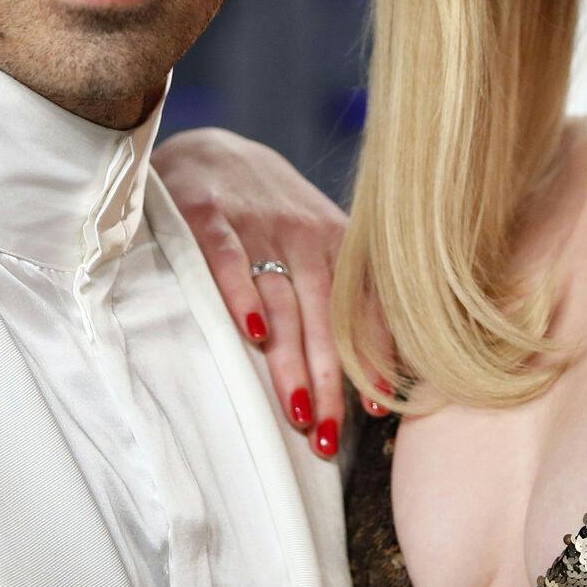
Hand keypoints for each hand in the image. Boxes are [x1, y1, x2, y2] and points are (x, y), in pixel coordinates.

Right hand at [152, 128, 356, 457]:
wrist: (213, 149)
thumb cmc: (273, 212)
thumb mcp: (318, 240)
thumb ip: (343, 291)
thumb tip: (379, 370)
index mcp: (337, 244)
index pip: (362, 307)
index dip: (373, 357)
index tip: (378, 408)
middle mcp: (304, 233)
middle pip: (324, 316)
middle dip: (330, 380)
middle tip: (331, 438)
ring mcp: (257, 223)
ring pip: (282, 298)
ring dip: (291, 359)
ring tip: (299, 412)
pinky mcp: (208, 214)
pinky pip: (227, 258)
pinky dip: (241, 294)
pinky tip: (253, 334)